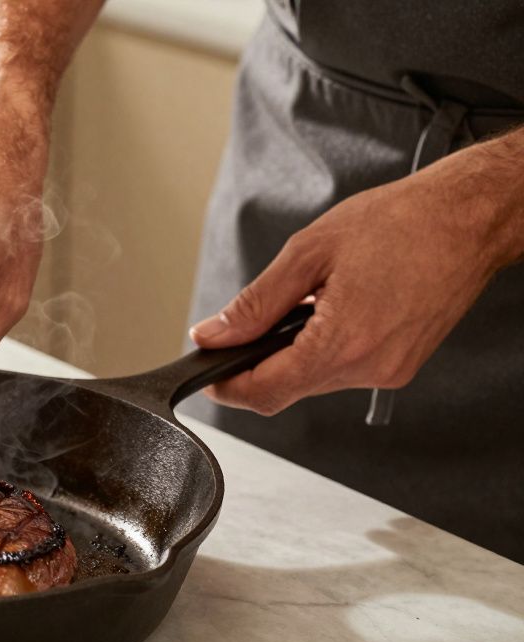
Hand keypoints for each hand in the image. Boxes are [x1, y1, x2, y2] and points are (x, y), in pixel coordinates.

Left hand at [189, 137, 522, 414]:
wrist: (469, 217)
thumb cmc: (401, 222)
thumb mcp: (309, 252)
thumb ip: (255, 303)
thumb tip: (214, 333)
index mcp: (343, 343)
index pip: (264, 391)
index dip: (225, 386)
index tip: (206, 371)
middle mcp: (369, 367)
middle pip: (286, 391)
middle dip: (255, 367)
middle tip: (240, 332)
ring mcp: (390, 370)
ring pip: (314, 382)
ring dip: (291, 356)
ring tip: (298, 308)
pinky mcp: (401, 365)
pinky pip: (344, 370)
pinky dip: (323, 350)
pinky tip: (328, 313)